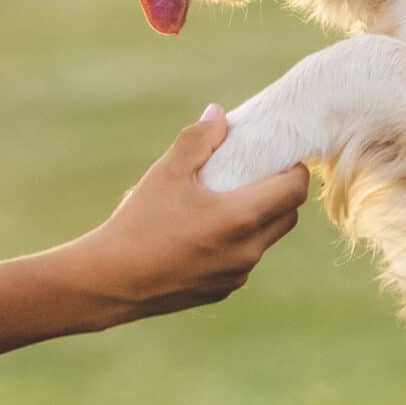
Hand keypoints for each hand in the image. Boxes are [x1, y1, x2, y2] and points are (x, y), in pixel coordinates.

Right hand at [71, 105, 309, 321]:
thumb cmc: (140, 222)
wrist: (111, 281)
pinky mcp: (221, 290)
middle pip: (288, 216)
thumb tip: (218, 114)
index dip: (294, 169)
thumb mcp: (167, 172)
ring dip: (259, 219)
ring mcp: (236, 274)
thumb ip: (198, 139)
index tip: (278, 156)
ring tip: (227, 201)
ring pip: (265, 240)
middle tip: (257, 174)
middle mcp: (247, 250)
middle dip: (281, 193)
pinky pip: (243, 261)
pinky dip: (237, 243)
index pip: (294, 189)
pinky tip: (206, 232)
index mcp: (241, 217)